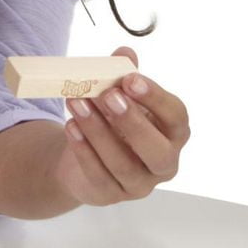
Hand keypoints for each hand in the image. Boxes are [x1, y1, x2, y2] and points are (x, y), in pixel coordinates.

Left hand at [53, 46, 189, 206]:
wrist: (84, 153)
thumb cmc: (113, 119)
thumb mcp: (120, 95)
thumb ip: (124, 75)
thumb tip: (124, 53)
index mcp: (174, 133)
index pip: (176, 117)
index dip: (156, 98)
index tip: (130, 79)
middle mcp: (164, 163)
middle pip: (157, 151)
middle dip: (132, 122)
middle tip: (108, 95)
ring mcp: (139, 184)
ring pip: (123, 164)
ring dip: (98, 131)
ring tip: (77, 101)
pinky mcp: (111, 195)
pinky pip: (98, 175)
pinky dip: (83, 149)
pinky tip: (71, 126)